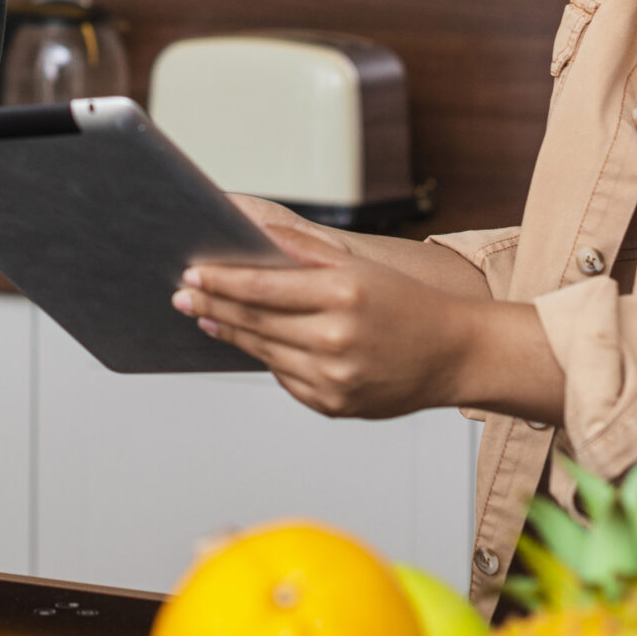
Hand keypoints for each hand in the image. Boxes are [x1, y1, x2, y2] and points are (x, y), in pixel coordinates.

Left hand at [176, 196, 565, 422]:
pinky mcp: (333, 405)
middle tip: (181, 292)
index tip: (191, 272)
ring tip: (204, 315)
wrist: (455, 355)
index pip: (262, 287)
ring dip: (230, 332)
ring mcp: (334, 378)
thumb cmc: (406, 303)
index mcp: (342, 296)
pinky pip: (285, 378)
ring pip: (264, 352)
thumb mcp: (360, 266)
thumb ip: (304, 250)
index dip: (221, 280)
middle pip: (255, 321)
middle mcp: (336, 339)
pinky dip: (268, 359)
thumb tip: (254, 230)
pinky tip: (251, 342)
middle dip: (213, 304)